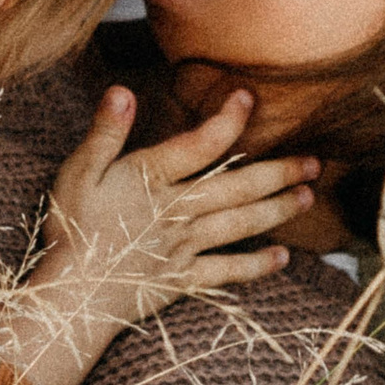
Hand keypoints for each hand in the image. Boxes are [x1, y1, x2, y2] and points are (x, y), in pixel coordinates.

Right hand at [0, 89, 313, 384]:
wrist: (75, 294)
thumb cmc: (71, 227)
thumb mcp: (78, 171)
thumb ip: (105, 132)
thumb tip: (123, 90)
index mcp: (151, 179)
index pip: (200, 143)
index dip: (227, 120)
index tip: (248, 98)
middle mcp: (178, 211)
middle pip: (236, 187)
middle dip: (277, 172)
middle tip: (313, 161)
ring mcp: (185, 247)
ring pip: (240, 224)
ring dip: (277, 210)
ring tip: (307, 196)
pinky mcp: (184, 278)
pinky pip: (228, 271)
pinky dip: (256, 265)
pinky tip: (282, 258)